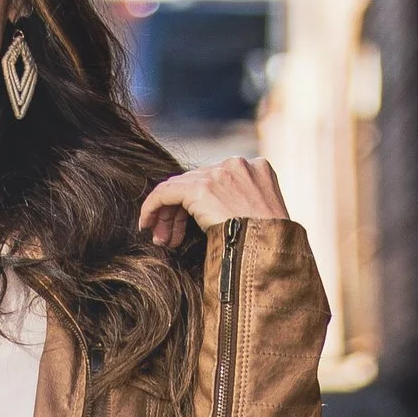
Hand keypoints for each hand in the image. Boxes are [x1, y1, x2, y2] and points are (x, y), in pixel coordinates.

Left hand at [136, 155, 288, 250]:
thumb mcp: (263, 219)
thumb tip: (219, 216)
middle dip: (180, 212)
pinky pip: (166, 192)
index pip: (217, 181)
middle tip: (169, 239)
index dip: (198, 205)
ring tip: (161, 240)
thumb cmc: (271, 246)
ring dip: (167, 216)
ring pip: (180, 188)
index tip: (190, 228)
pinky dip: (152, 207)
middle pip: (196, 183)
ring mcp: (219, 173)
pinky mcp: (201, 187)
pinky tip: (146, 224)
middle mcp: (238, 164)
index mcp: (257, 169)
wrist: (272, 251)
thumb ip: (243, 206)